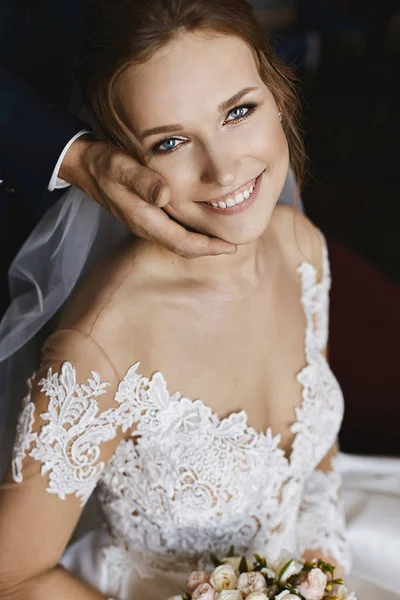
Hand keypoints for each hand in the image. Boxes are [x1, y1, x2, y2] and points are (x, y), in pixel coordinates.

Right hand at [59, 136, 236, 258]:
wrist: (85, 166)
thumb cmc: (105, 165)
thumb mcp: (122, 168)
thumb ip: (143, 181)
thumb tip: (165, 196)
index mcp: (146, 220)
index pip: (183, 243)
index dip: (208, 247)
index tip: (231, 246)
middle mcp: (147, 227)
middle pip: (183, 247)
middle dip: (209, 249)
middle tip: (235, 245)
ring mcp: (145, 223)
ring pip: (178, 241)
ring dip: (201, 242)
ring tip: (223, 237)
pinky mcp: (145, 215)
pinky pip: (173, 232)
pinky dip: (190, 232)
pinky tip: (201, 223)